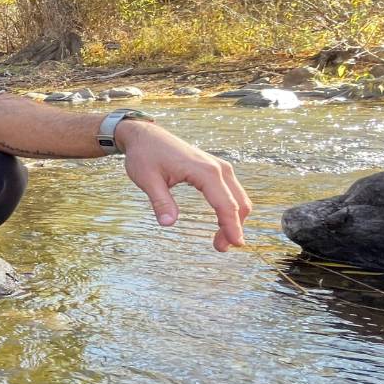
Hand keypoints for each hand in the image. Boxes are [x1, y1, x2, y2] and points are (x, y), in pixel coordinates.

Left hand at [119, 120, 251, 250]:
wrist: (145, 135)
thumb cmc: (145, 154)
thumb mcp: (147, 180)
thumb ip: (160, 201)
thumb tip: (168, 223)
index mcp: (205, 171)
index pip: (225, 204)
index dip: (231, 226)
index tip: (235, 244)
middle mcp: (218, 168)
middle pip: (238, 203)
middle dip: (234, 227)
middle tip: (220, 248)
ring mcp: (219, 167)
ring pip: (238, 198)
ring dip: (234, 219)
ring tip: (220, 240)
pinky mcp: (215, 169)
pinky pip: (231, 192)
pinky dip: (230, 208)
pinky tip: (222, 222)